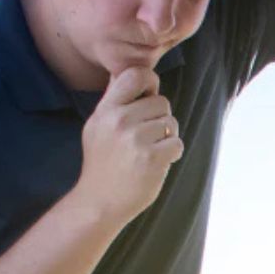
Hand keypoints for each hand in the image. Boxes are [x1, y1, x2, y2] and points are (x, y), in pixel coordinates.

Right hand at [76, 67, 183, 226]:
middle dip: (161, 118)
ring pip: (171, 123)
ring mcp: (135, 140)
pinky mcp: (152, 159)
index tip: (149, 98)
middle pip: (162, 102)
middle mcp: (119, 121)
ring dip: (167, 137)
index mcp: (105, 110)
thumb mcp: (97, 127)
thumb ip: (113, 101)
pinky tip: (158, 163)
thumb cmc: (102, 163)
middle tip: (147, 137)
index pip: (135, 75)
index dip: (150, 82)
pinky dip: (172, 153)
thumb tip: (124, 72)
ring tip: (150, 151)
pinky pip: (177, 143)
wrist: (99, 202)